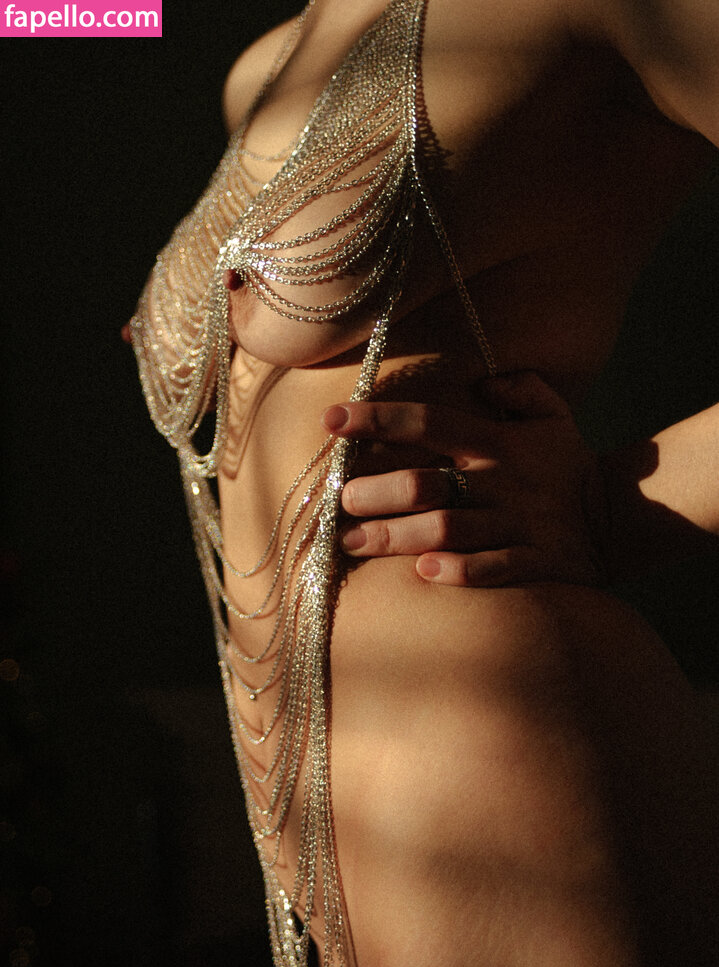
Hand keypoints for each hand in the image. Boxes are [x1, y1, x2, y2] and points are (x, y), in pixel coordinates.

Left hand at [321, 371, 607, 586]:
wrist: (622, 516)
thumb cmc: (567, 464)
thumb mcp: (552, 415)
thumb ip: (519, 387)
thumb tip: (482, 376)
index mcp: (497, 442)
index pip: (428, 421)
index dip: (378, 419)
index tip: (331, 420)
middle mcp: (501, 482)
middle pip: (425, 484)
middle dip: (375, 493)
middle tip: (338, 501)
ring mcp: (519, 524)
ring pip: (447, 530)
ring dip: (395, 537)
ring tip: (353, 542)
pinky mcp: (538, 563)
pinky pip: (494, 569)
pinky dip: (459, 571)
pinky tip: (423, 572)